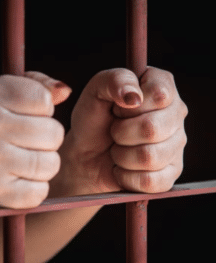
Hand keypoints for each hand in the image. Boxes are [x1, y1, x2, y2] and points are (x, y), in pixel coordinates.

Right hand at [0, 73, 71, 208]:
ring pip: (51, 164)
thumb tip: (64, 91)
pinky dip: (34, 189)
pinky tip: (15, 182)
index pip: (44, 100)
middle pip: (54, 133)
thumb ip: (34, 86)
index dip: (41, 112)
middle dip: (46, 140)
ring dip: (43, 166)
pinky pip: (40, 192)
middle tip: (24, 145)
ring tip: (20, 163)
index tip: (22, 119)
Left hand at [57, 67, 187, 194]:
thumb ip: (115, 80)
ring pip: (150, 157)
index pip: (159, 95)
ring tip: (117, 150)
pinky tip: (122, 169)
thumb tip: (134, 97)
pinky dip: (126, 177)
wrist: (85, 157)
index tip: (117, 108)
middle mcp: (176, 115)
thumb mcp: (95, 91)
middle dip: (121, 133)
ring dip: (122, 156)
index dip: (129, 106)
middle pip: (152, 129)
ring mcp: (176, 146)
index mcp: (163, 86)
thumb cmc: (93, 120)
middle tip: (114, 132)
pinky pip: (150, 182)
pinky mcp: (170, 175)